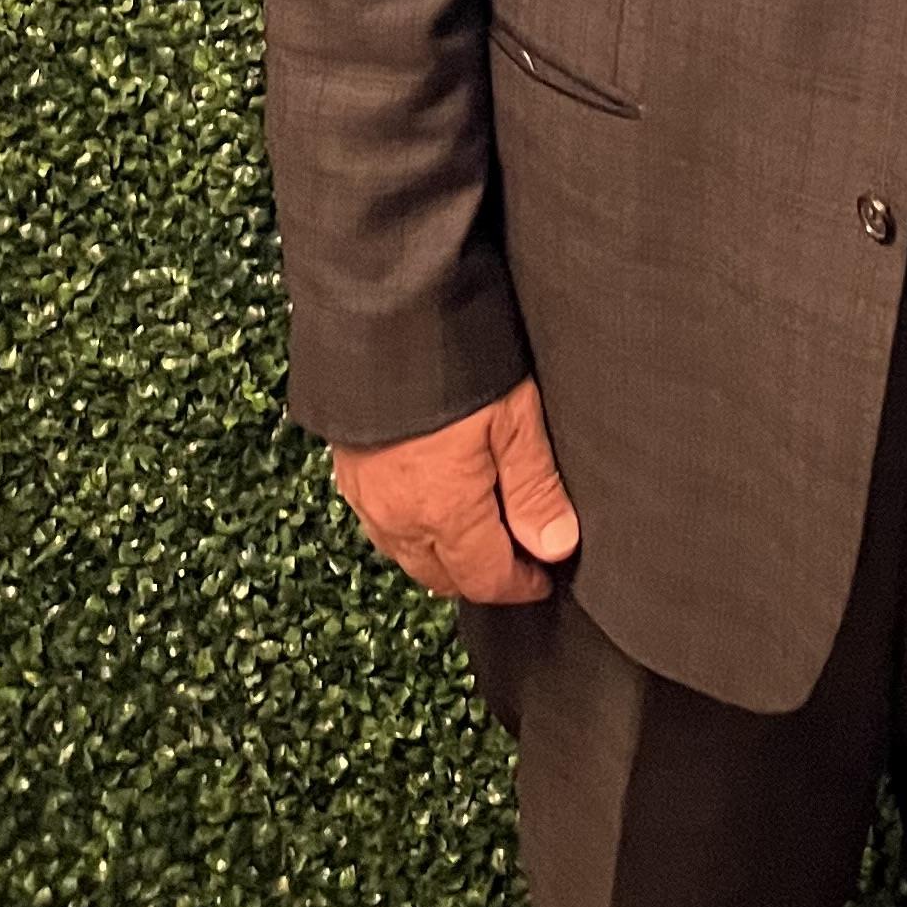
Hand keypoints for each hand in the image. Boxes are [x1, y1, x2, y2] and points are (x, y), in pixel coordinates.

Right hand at [330, 376, 580, 607]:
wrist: (382, 321)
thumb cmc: (455, 362)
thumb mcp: (515, 418)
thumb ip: (535, 488)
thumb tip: (555, 545)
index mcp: (445, 513)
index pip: (485, 578)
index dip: (520, 585)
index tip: (544, 579)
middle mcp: (399, 519)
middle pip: (444, 577)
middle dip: (483, 576)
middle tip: (519, 557)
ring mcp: (368, 500)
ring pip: (411, 556)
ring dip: (446, 557)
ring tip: (482, 532)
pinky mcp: (350, 475)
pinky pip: (384, 527)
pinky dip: (413, 531)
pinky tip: (433, 504)